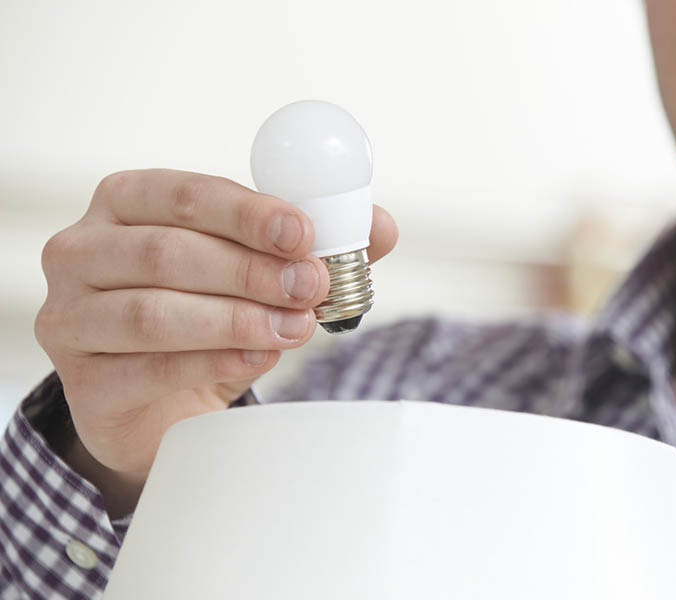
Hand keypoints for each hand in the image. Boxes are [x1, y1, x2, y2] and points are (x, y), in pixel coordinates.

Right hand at [34, 169, 397, 515]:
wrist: (158, 400)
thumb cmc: (203, 317)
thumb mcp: (255, 272)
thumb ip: (311, 246)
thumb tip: (379, 227)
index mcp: (126, 203)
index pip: (184, 194)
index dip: (248, 213)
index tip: (303, 233)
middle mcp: (83, 251)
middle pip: (167, 252)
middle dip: (251, 269)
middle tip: (311, 285)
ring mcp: (71, 316)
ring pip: (152, 312)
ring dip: (236, 318)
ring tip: (295, 327)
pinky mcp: (83, 379)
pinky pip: (148, 369)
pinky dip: (214, 361)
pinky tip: (261, 356)